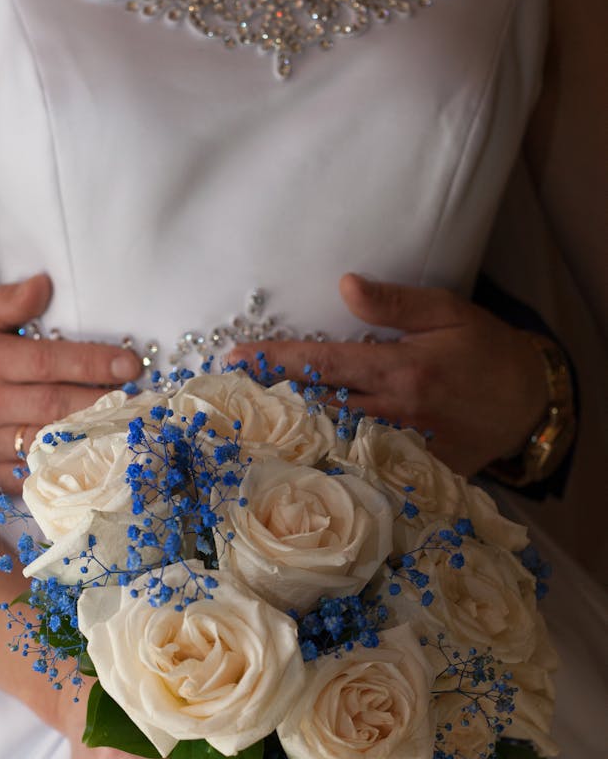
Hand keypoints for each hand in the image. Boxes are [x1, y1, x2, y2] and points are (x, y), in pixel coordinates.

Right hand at [0, 274, 140, 494]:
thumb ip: (6, 303)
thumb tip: (45, 283)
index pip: (48, 362)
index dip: (92, 363)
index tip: (130, 364)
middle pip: (56, 405)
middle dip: (102, 402)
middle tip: (139, 399)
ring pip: (48, 443)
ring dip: (91, 437)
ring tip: (127, 428)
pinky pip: (31, 476)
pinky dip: (62, 470)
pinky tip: (92, 461)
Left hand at [231, 274, 547, 476]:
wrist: (532, 403)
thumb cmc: (487, 350)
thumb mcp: (448, 312)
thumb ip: (396, 302)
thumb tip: (346, 285)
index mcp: (399, 368)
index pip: (324, 363)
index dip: (276, 360)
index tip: (236, 358)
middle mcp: (395, 411)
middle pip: (318, 408)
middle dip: (270, 403)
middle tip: (226, 400)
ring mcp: (403, 447)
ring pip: (335, 442)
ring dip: (291, 435)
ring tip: (245, 429)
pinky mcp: (415, 472)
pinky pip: (365, 469)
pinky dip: (332, 465)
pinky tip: (297, 464)